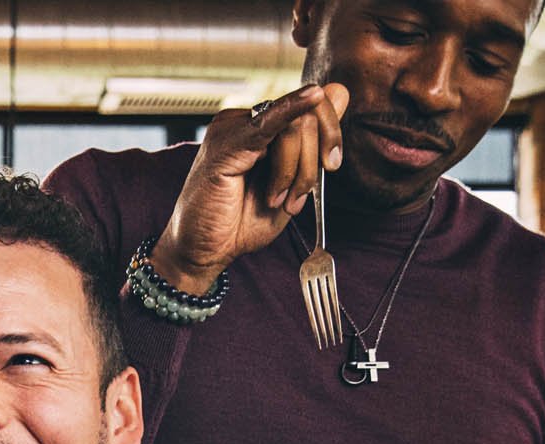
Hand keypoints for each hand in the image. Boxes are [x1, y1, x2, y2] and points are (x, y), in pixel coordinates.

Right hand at [151, 82, 348, 294]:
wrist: (205, 251)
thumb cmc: (240, 222)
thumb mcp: (291, 184)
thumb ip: (314, 143)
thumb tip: (339, 91)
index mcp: (259, 128)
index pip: (308, 107)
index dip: (330, 130)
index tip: (332, 165)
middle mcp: (244, 121)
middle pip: (304, 118)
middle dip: (311, 162)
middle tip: (296, 199)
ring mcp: (232, 128)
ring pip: (292, 127)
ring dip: (297, 170)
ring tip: (277, 200)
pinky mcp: (225, 144)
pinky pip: (268, 122)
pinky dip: (293, 111)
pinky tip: (312, 97)